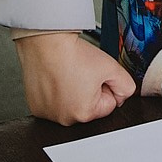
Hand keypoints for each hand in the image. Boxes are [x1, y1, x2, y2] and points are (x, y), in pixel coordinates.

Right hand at [16, 32, 133, 124]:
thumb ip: (127, 86)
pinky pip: (53, 102)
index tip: (94, 75)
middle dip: (89, 91)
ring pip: (70, 104)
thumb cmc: (73, 55)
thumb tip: (124, 95)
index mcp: (84, 114)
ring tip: (68, 74)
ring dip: (72, 92)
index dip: (105, 86)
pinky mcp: (35, 106)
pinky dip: (55, 91)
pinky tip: (56, 77)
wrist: (47, 42)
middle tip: (81, 73)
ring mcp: (47, 113)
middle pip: (89, 106)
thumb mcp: (113, 68)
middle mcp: (63, 119)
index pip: (109, 104)